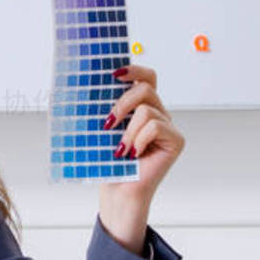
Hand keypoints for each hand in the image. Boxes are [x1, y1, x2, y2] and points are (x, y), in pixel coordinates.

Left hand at [98, 64, 184, 252]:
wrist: (118, 189)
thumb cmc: (109, 161)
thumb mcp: (103, 129)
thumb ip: (104, 108)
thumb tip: (84, 88)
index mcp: (141, 106)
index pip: (146, 77)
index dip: (133, 69)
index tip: (114, 74)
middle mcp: (158, 113)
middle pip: (146, 88)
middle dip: (122, 103)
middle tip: (108, 123)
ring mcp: (168, 126)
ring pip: (147, 110)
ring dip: (128, 131)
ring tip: (121, 149)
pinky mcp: (175, 140)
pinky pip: (155, 126)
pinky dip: (139, 140)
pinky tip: (134, 154)